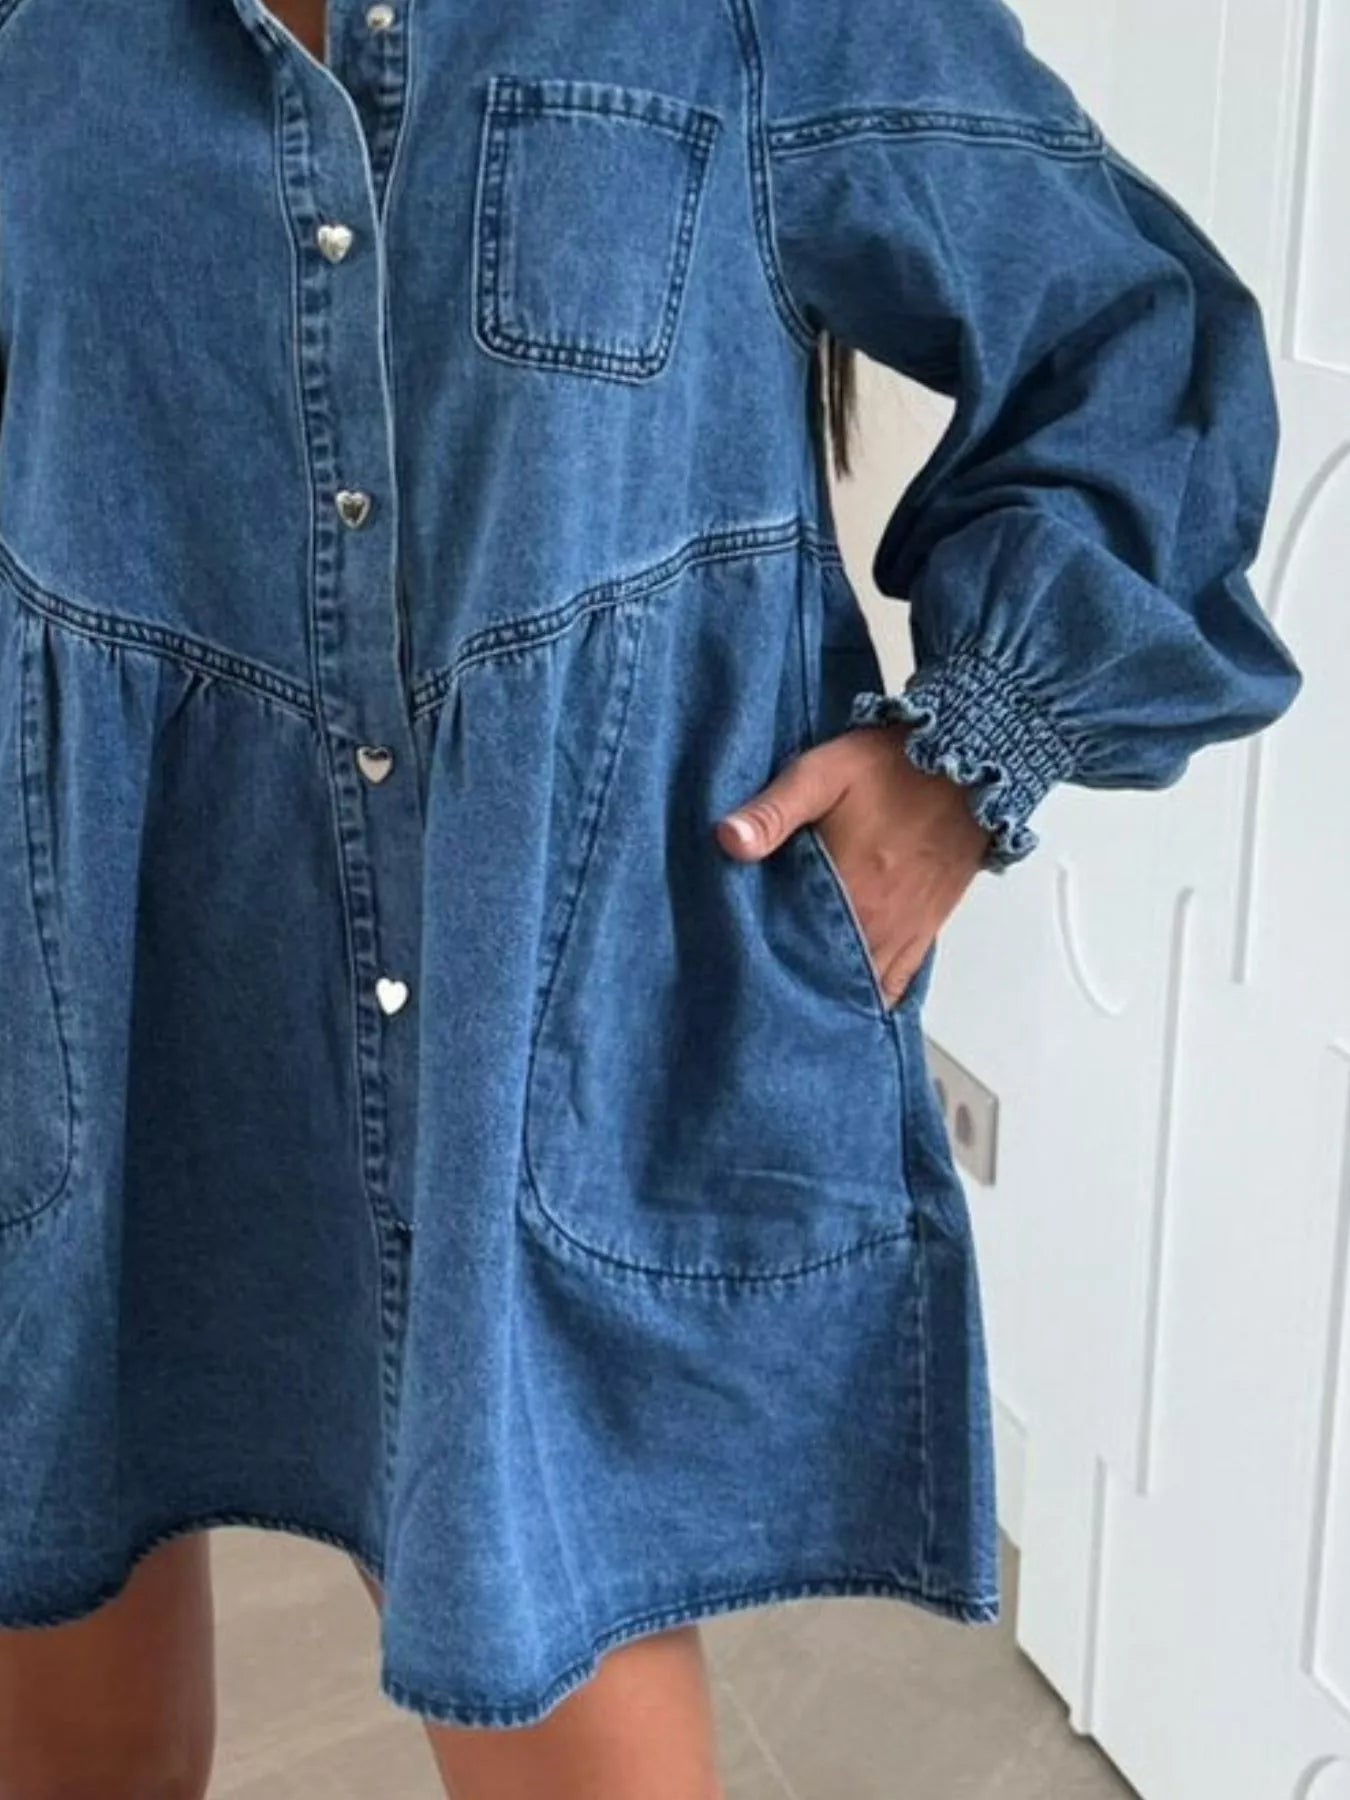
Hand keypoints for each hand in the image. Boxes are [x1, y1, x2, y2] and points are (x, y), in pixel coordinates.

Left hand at [713, 722, 990, 1007]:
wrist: (971, 762)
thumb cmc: (891, 766)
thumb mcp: (822, 774)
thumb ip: (774, 811)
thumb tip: (726, 841)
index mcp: (846, 894)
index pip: (792, 950)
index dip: (764, 963)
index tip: (739, 964)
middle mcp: (876, 925)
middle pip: (825, 976)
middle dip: (794, 983)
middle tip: (762, 986)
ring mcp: (903, 932)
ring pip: (860, 986)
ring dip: (831, 991)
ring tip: (798, 993)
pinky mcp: (925, 928)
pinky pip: (898, 983)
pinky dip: (872, 995)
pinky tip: (848, 1000)